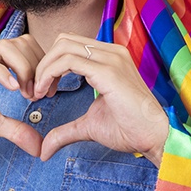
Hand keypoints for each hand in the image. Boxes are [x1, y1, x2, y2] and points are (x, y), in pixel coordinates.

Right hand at [0, 34, 45, 156]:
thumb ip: (17, 130)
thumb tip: (40, 148)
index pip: (27, 49)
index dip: (42, 68)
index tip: (48, 93)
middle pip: (22, 43)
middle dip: (38, 67)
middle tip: (40, 94)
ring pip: (6, 47)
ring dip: (24, 69)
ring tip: (28, 94)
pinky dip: (3, 73)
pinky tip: (14, 90)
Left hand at [32, 34, 169, 165]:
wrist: (154, 137)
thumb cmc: (130, 129)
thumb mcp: (89, 126)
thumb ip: (65, 131)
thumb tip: (43, 150)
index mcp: (109, 58)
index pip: (70, 45)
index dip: (50, 64)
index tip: (44, 90)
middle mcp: (111, 52)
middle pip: (63, 40)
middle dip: (43, 63)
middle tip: (37, 90)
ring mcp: (111, 58)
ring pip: (63, 46)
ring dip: (44, 68)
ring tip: (40, 92)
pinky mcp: (108, 71)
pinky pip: (68, 61)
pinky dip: (50, 73)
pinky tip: (48, 92)